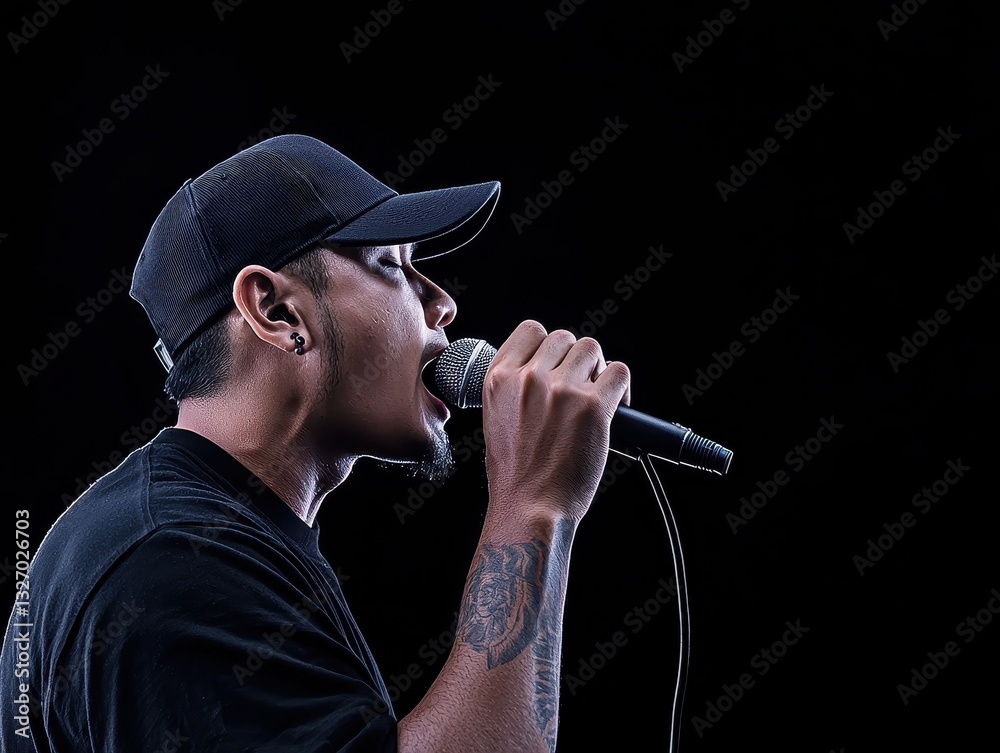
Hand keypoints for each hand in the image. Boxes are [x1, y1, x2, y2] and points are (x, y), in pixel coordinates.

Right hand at [481, 320, 629, 523]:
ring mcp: (561, 390)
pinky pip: (618, 372)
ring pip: (592, 349)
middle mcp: (529, 378)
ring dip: (598, 369)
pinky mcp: (592, 406)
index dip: (548, 345)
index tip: (556, 364)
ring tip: (597, 394)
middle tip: (580, 386)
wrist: (530, 507)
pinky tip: (615, 405)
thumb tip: (544, 368)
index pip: (530, 330)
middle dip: (575, 359)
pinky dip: (621, 387)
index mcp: (499, 378)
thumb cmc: (515, 474)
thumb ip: (515, 387)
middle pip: (564, 338)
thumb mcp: (496, 418)